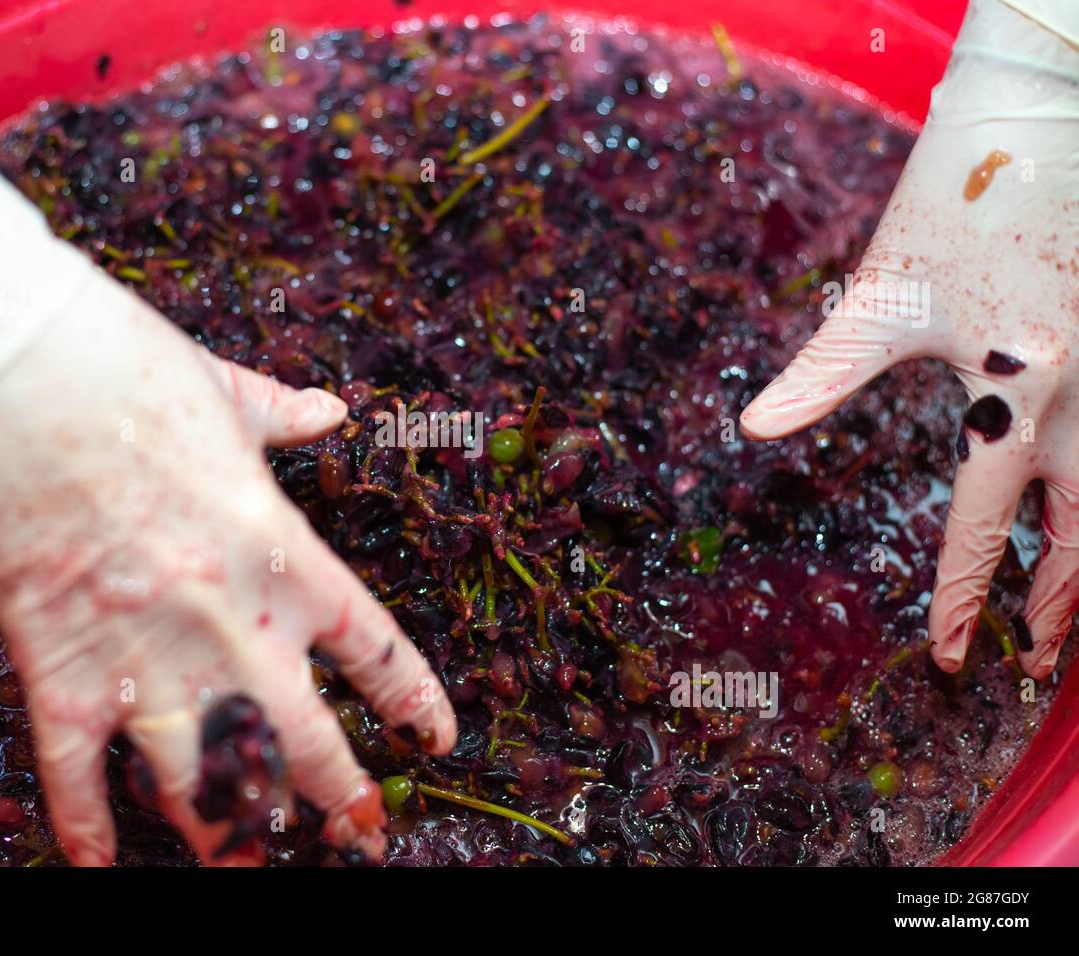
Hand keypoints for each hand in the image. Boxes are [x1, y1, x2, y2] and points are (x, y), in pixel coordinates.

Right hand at [0, 139, 456, 863]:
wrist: (13, 374)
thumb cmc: (124, 370)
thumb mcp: (224, 391)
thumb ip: (282, 414)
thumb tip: (331, 409)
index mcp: (284, 554)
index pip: (373, 649)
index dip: (411, 701)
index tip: (433, 737)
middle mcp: (231, 622)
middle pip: (305, 739)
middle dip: (339, 799)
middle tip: (361, 840)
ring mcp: (146, 655)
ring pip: (206, 781)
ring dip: (233, 837)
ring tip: (254, 869)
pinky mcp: (59, 669)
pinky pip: (79, 774)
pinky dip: (86, 827)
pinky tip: (95, 865)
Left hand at [741, 0, 1078, 677]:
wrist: (1039, 117)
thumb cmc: (948, 205)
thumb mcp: (880, 297)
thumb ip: (823, 373)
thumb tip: (753, 432)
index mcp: (1015, 383)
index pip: (984, 520)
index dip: (962, 596)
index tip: (948, 657)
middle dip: (1059, 602)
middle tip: (1030, 655)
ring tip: (1068, 615)